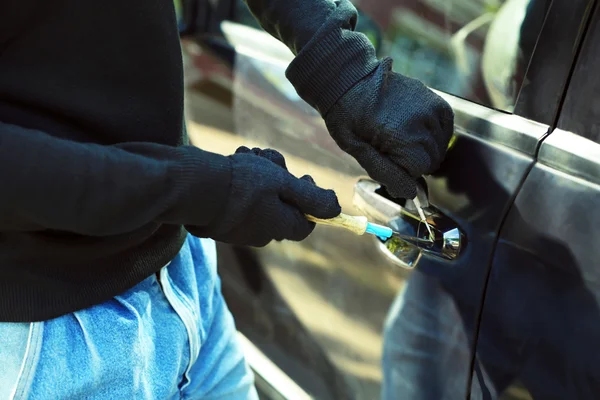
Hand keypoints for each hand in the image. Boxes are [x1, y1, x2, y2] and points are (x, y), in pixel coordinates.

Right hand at [186, 147, 339, 246]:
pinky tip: (235, 161)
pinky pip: (240, 199)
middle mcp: (261, 234)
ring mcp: (239, 229)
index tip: (304, 177)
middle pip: (283, 205)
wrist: (193, 187)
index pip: (307, 222)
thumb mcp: (284, 184)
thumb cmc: (242, 184)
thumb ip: (312, 198)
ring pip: (261, 198)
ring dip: (261, 174)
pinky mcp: (220, 219)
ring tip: (249, 155)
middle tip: (270, 159)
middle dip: (281, 179)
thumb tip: (336, 210)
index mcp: (280, 228)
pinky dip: (241, 180)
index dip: (311, 200)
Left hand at [324, 58, 453, 198]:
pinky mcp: (434, 98)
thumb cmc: (348, 118)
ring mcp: (430, 107)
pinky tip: (416, 131)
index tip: (386, 158)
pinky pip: (446, 127)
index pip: (420, 170)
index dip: (403, 170)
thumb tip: (411, 193)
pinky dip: (435, 134)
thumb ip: (386, 173)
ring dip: (425, 148)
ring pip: (440, 145)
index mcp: (402, 136)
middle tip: (390, 147)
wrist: (349, 81)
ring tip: (400, 137)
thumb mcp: (358, 151)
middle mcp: (422, 121)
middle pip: (432, 159)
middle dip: (414, 161)